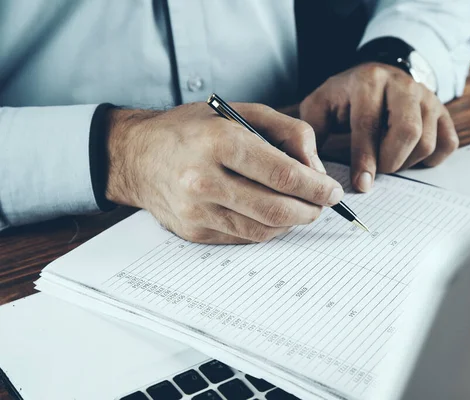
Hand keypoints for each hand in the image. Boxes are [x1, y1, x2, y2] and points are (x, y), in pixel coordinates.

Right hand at [105, 102, 343, 243]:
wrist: (137, 156)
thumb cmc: (192, 129)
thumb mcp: (241, 111)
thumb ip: (288, 132)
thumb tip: (316, 169)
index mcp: (219, 142)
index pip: (283, 174)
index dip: (317, 187)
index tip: (333, 192)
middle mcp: (204, 180)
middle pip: (277, 209)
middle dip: (311, 210)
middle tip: (322, 205)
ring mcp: (196, 211)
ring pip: (264, 229)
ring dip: (292, 222)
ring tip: (300, 208)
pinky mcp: (194, 231)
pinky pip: (245, 237)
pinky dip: (267, 228)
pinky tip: (270, 213)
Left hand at [300, 62, 457, 192]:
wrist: (379, 72)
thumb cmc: (346, 95)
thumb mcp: (321, 104)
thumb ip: (313, 132)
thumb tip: (313, 167)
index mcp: (368, 82)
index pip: (369, 125)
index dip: (365, 159)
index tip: (361, 184)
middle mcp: (402, 85)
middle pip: (408, 131)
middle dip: (390, 161)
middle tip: (377, 171)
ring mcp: (427, 97)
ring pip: (428, 141)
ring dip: (407, 162)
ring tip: (388, 160)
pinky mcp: (443, 110)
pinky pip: (448, 143)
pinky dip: (430, 159)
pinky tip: (410, 156)